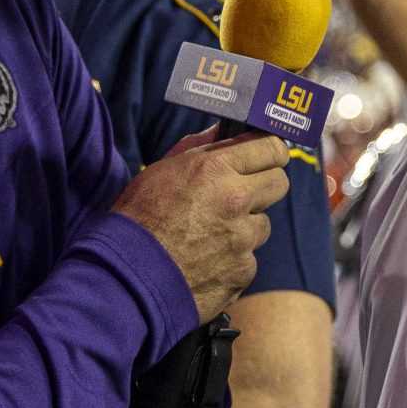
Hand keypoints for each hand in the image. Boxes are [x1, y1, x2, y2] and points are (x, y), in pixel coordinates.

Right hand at [112, 130, 290, 323]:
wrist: (127, 277)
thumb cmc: (138, 218)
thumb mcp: (162, 170)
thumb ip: (199, 147)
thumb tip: (224, 131)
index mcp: (216, 169)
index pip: (272, 148)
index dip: (269, 152)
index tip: (264, 157)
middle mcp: (236, 200)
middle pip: (279, 183)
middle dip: (263, 186)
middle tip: (240, 194)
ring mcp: (243, 239)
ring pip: (263, 224)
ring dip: (245, 227)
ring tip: (210, 234)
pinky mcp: (243, 271)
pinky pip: (249, 259)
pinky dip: (233, 260)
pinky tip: (207, 262)